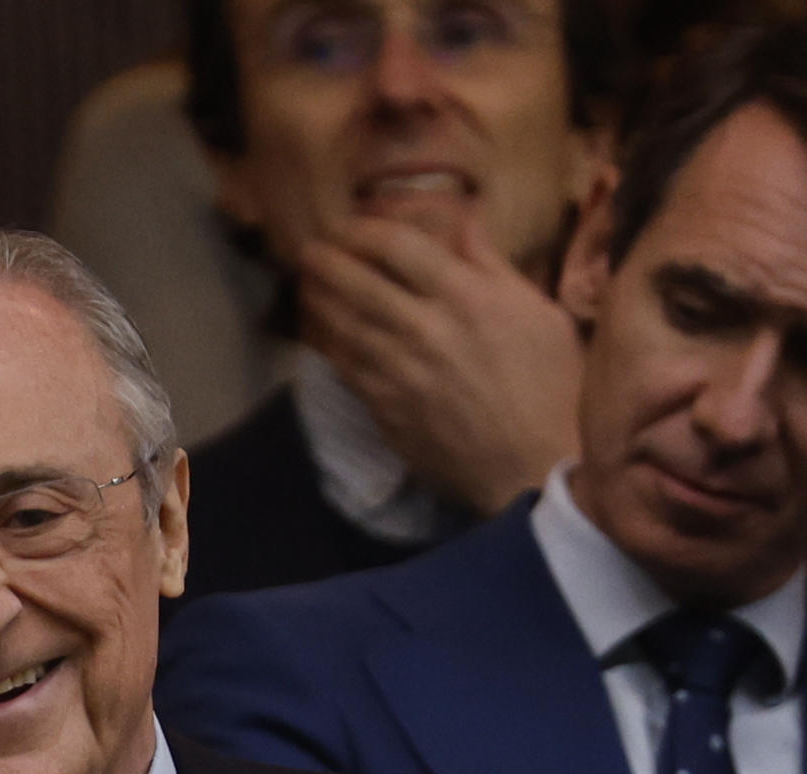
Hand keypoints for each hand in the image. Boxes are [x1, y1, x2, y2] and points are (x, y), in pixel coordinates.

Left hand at [300, 213, 583, 515]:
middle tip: (309, 251)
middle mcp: (426, 329)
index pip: (397, 246)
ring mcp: (401, 374)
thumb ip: (494, 268)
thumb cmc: (552, 389)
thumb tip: (462, 222)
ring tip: (306, 287)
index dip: (363, 229)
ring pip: (343, 326)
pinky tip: (321, 335)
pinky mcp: (388, 412)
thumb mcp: (541, 315)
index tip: (348, 224)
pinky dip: (328, 346)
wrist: (535, 467)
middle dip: (327, 260)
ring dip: (318, 301)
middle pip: (358, 283)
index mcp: (467, 297)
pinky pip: (347, 370)